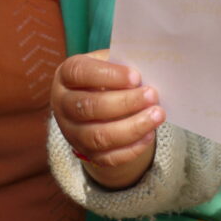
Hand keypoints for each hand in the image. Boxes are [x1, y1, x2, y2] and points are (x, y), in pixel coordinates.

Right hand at [51, 50, 164, 188]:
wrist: (99, 103)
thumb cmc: (109, 75)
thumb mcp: (111, 62)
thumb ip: (124, 62)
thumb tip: (150, 67)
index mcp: (67, 75)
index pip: (80, 73)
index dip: (108, 75)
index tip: (136, 77)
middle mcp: (63, 104)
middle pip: (88, 107)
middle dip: (125, 102)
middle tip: (152, 95)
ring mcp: (72, 132)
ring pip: (98, 136)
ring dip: (132, 127)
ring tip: (157, 115)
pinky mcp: (86, 153)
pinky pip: (108, 157)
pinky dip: (131, 148)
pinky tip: (149, 134)